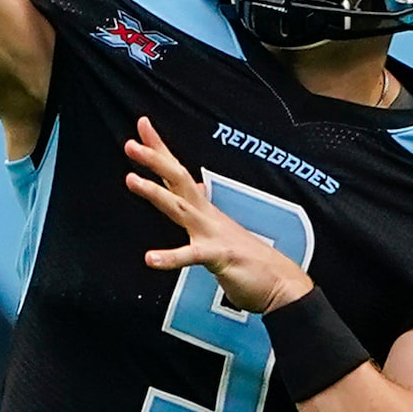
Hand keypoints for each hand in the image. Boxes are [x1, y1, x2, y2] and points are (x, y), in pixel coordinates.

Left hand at [125, 117, 312, 313]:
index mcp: (204, 209)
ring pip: (181, 208)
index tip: (142, 126)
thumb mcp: (218, 229)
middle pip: (178, 180)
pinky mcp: (220, 257)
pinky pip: (192, 256)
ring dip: (156, 193)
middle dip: (155, 160)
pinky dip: (171, 257)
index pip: (177, 173)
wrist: (282, 285)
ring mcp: (214, 234)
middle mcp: (207, 216)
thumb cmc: (249, 260)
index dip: (159, 150)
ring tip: (131, 180)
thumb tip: (194, 187)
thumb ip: (201, 209)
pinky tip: (150, 258)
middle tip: (130, 144)